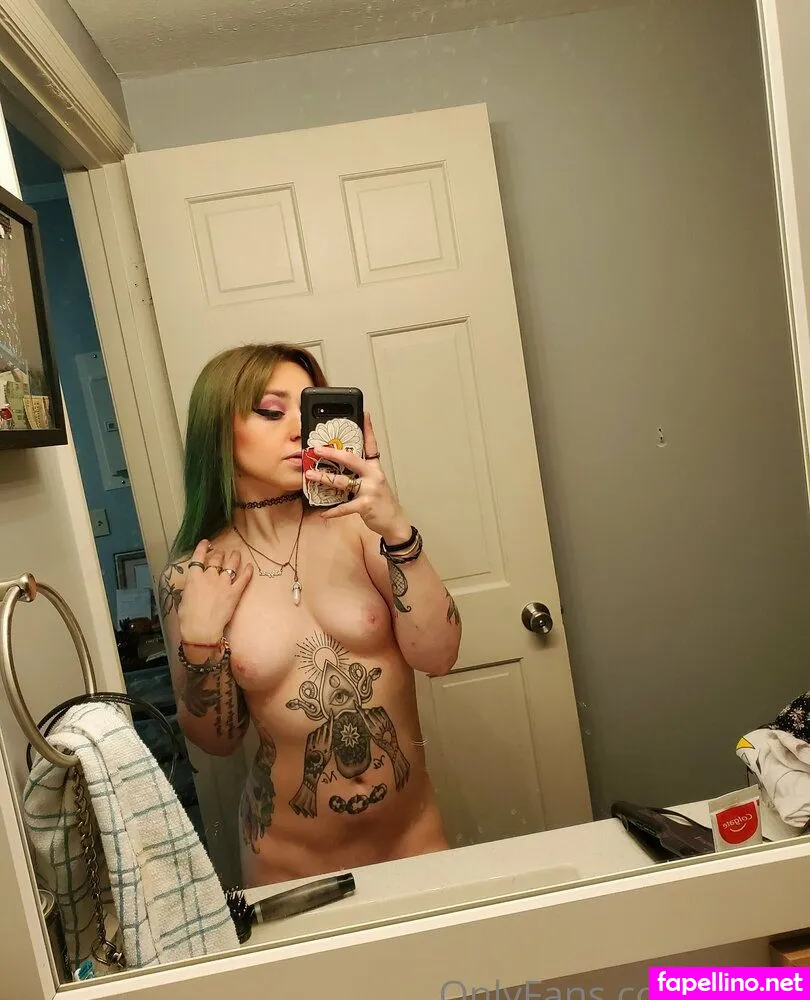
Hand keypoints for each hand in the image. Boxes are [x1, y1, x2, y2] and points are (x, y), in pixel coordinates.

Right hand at [177, 538, 252, 644]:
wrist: (201, 629)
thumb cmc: (188, 618)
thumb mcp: (183, 599)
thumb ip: (190, 589)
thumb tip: (192, 586)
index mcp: (194, 578)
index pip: (198, 557)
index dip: (202, 548)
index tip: (206, 543)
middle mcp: (209, 576)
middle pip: (216, 559)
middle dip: (220, 554)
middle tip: (222, 552)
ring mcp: (223, 583)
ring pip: (231, 564)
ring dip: (234, 557)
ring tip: (237, 553)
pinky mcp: (235, 592)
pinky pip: (244, 578)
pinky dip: (248, 571)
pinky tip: (250, 566)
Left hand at [305, 412, 410, 541]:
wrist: (394, 521)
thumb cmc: (381, 501)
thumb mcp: (374, 483)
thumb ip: (360, 474)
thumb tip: (340, 468)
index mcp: (374, 468)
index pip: (371, 445)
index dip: (368, 429)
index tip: (364, 414)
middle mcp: (373, 475)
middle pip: (351, 459)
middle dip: (332, 453)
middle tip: (317, 449)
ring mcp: (370, 489)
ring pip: (343, 481)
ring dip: (324, 478)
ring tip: (310, 475)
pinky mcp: (366, 504)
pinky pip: (346, 507)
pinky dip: (333, 511)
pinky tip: (323, 513)